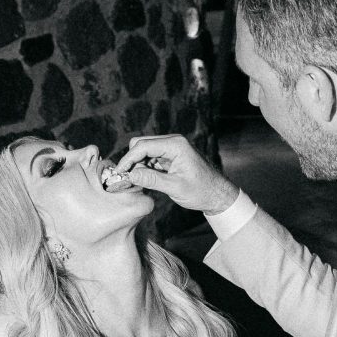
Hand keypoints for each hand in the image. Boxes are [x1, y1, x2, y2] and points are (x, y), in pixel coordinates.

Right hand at [116, 135, 239, 214]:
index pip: (143, 146)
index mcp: (176, 145)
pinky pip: (151, 157)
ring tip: (137, 182)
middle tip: (128, 179)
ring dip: (138, 164)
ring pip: (144, 151)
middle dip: (132, 160)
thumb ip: (152, 179)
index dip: (128, 159)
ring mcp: (172, 148)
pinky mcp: (171, 156)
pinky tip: (145, 180)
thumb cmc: (201, 191)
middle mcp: (173, 142)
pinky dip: (145, 167)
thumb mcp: (175, 187)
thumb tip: (131, 175)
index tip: (119, 172)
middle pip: (141, 144)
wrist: (217, 194)